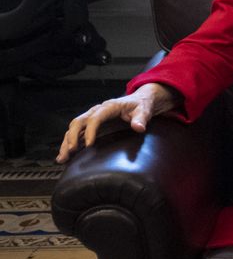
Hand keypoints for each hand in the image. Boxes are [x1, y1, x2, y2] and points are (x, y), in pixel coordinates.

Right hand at [57, 83, 175, 161]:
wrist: (141, 101)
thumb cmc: (142, 105)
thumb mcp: (145, 110)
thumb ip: (141, 118)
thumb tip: (139, 127)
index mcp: (109, 107)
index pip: (95, 118)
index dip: (90, 131)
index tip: (89, 144)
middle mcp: (97, 111)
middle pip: (79, 122)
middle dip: (72, 137)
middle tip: (71, 151)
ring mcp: (93, 117)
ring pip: (74, 128)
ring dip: (67, 142)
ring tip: (62, 158)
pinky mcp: (92, 125)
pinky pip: (77, 133)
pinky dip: (70, 143)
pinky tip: (65, 155)